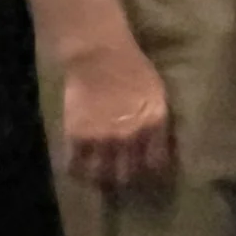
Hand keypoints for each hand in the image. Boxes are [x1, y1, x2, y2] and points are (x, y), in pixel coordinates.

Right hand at [57, 37, 173, 187]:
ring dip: (101, 179)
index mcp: (154, 125)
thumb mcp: (157, 95)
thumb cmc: (134, 68)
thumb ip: (158, 121)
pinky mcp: (77, 135)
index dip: (153, 173)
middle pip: (129, 174)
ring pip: (101, 175)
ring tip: (100, 179)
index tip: (150, 177)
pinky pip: (74, 164)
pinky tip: (77, 170)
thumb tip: (160, 143)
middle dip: (127, 180)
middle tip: (123, 180)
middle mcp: (130, 136)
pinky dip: (75, 171)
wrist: (100, 56)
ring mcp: (102, 138)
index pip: (157, 163)